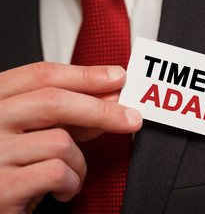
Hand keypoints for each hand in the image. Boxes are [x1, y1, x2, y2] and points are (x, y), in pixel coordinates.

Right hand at [0, 62, 141, 213]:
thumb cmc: (15, 167)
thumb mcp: (38, 134)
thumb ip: (70, 115)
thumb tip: (110, 96)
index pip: (41, 75)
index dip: (85, 74)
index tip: (117, 77)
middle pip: (53, 101)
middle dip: (101, 110)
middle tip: (132, 118)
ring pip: (60, 141)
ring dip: (80, 162)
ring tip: (72, 174)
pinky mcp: (2, 187)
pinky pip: (57, 172)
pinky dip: (72, 183)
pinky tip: (63, 189)